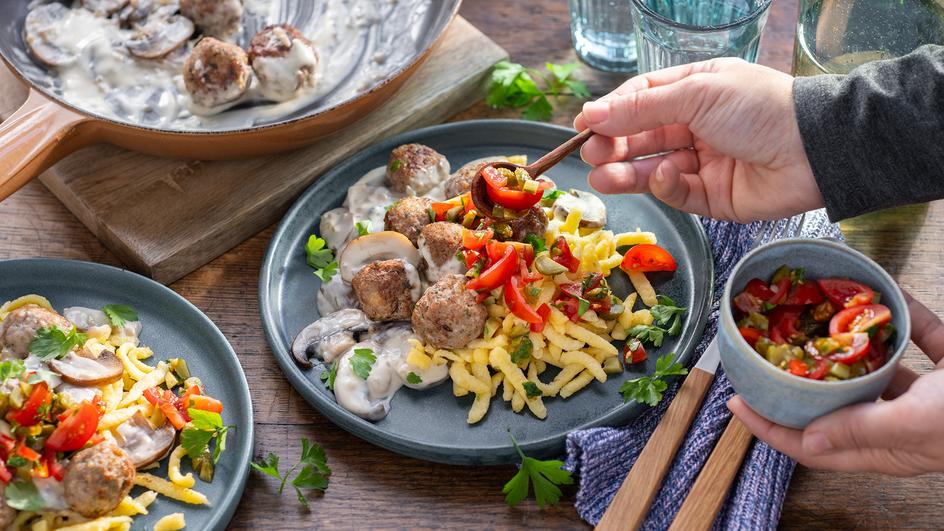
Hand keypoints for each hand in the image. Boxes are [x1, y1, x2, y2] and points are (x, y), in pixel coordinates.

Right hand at [575, 59, 824, 222]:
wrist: (815, 150)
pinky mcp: (712, 196)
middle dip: (614, 145)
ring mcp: (703, 162)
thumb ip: (642, 108)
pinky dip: (667, 186)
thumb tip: (593, 113)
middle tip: (591, 154)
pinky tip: (666, 176)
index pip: (641, 100)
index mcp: (695, 91)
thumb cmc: (760, 108)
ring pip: (653, 168)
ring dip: (626, 172)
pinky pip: (678, 193)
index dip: (611, 113)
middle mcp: (696, 125)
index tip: (583, 125)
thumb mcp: (697, 94)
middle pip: (642, 137)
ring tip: (602, 177)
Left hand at [729, 293, 943, 475]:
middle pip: (834, 404)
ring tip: (816, 318)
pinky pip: (916, 337)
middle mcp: (899, 422)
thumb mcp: (916, 423)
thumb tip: (810, 439)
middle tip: (765, 356)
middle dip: (798, 381)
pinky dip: (902, 316)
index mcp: (887, 447)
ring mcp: (924, 395)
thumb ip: (864, 429)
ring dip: (846, 343)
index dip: (771, 428)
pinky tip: (886, 295)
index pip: (814, 446)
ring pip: (873, 367)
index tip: (737, 402)